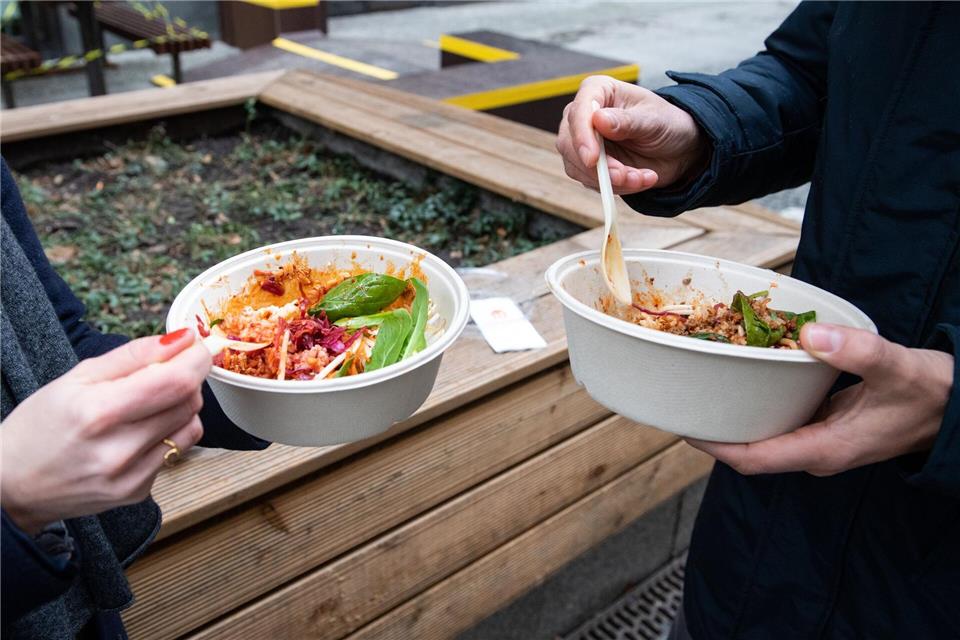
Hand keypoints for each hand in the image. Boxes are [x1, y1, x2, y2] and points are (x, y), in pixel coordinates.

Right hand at [0, 329, 209, 533]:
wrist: (12, 486)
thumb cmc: (41, 425)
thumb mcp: (78, 377)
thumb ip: (135, 355)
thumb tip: (183, 338)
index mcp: (98, 412)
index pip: (176, 381)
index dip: (197, 359)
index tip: (197, 345)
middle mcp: (118, 450)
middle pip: (189, 401)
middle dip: (187, 378)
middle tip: (165, 371)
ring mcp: (130, 476)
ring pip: (191, 426)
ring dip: (181, 406)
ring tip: (148, 404)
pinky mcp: (138, 492)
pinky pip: (176, 451)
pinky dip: (168, 434)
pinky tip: (138, 433)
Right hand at [556, 75, 708, 193]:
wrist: (677, 149)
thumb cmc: (666, 124)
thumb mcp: (653, 120)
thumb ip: (626, 121)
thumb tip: (598, 119)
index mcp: (598, 91)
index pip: (578, 111)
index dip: (582, 136)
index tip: (593, 159)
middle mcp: (584, 116)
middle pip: (569, 143)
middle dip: (597, 167)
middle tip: (625, 176)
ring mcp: (583, 142)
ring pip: (578, 167)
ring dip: (611, 180)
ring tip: (641, 178)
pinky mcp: (587, 166)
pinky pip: (591, 182)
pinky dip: (616, 187)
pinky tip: (639, 179)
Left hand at [687, 323, 954, 476]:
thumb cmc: (933, 394)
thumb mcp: (897, 368)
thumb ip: (857, 352)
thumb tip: (809, 335)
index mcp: (822, 449)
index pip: (752, 459)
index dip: (713, 447)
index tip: (682, 427)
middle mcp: (814, 450)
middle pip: (749, 448)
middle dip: (714, 429)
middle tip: (682, 399)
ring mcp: (819, 439)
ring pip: (764, 432)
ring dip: (734, 414)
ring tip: (702, 384)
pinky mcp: (826, 424)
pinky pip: (781, 417)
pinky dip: (760, 400)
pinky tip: (747, 374)